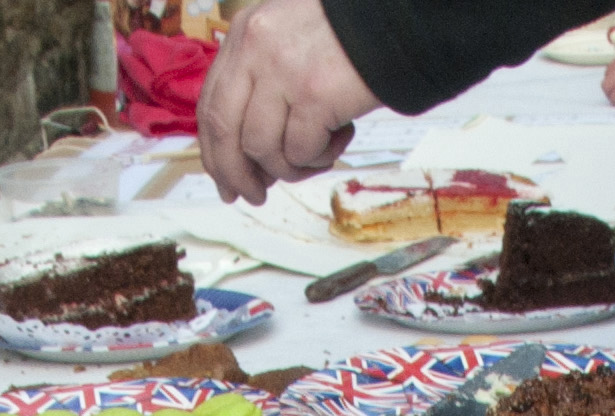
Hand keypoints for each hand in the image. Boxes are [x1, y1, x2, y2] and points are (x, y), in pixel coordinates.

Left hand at [197, 0, 379, 203]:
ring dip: (290, 167)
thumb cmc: (352, 38)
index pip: (212, 105)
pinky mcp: (315, 94)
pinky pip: (301, 151)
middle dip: (237, 174)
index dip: (215, 152)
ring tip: (317, 157)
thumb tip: (245, 156)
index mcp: (246, 33)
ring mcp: (284, 70)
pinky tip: (340, 138)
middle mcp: (256, 48)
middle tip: (255, 196)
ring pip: (262, 149)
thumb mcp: (290, 43)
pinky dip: (319, 157)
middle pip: (225, 131)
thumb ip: (263, 82)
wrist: (403, 19)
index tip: (225, 181)